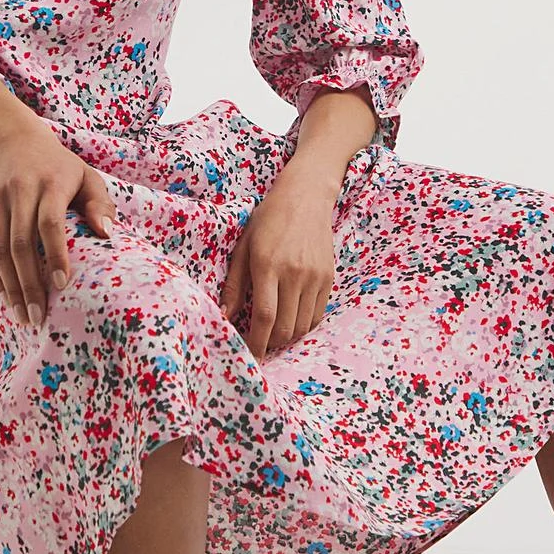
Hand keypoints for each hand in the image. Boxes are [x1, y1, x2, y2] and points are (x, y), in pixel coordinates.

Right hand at [0, 124, 115, 325]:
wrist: (17, 141)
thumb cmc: (62, 168)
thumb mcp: (88, 177)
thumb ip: (100, 205)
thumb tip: (106, 235)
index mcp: (51, 183)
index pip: (50, 223)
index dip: (55, 254)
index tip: (61, 284)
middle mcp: (21, 190)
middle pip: (21, 243)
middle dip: (29, 283)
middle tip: (38, 316)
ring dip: (11, 286)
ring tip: (23, 315)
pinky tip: (7, 298)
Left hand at [219, 165, 339, 361]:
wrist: (305, 197)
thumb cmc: (267, 220)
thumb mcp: (243, 247)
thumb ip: (235, 285)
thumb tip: (224, 316)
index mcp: (268, 265)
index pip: (264, 317)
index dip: (256, 342)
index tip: (248, 355)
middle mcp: (294, 273)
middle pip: (285, 327)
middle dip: (270, 344)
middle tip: (259, 344)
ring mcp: (315, 277)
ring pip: (302, 326)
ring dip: (286, 337)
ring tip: (274, 333)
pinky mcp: (328, 278)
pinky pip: (316, 315)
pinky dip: (303, 325)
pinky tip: (291, 320)